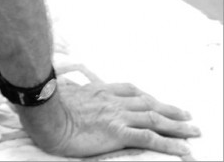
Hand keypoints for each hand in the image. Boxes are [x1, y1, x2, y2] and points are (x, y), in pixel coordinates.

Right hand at [18, 81, 199, 157]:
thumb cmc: (45, 104)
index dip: (146, 96)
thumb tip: (58, 87)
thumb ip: (66, 89)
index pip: (129, 91)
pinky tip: (182, 148)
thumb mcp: (58, 91)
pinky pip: (150, 138)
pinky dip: (169, 143)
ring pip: (155, 119)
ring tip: (193, 130)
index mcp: (98, 91)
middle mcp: (112, 101)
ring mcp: (116, 116)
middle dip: (169, 109)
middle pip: (148, 103)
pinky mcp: (118, 133)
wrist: (43, 112)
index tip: (155, 99)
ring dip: (177, 125)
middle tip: (186, 114)